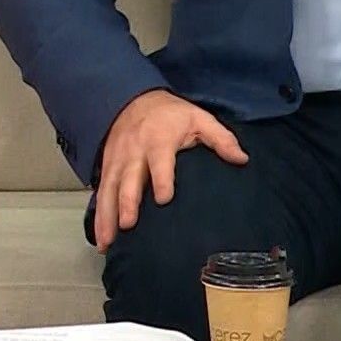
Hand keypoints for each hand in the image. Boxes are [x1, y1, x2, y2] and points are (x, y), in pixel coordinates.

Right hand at [93, 89, 247, 253]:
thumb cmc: (170, 114)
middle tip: (129, 225)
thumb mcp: (198, 118)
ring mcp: (117, 161)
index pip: (160, 162)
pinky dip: (99, 216)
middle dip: (128, 202)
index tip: (164, 199)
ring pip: (109, 190)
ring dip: (107, 216)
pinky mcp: (107, 167)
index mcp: (159, 140)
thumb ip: (220, 138)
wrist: (133, 99)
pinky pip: (101, 192)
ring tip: (106, 241)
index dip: (161, 179)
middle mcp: (134, 152)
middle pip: (129, 179)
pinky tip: (100, 238)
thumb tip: (242, 159)